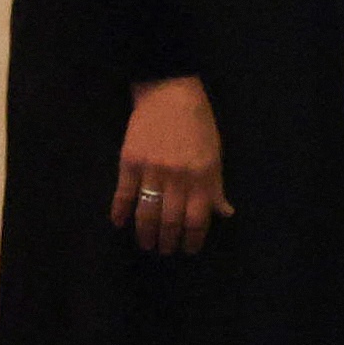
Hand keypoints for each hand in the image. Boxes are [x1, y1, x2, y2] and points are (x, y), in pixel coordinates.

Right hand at [114, 77, 231, 254]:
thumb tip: (224, 212)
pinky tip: (119, 223)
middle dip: (168, 241)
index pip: (198, 219)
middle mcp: (178, 178)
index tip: (188, 249)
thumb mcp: (215, 155)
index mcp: (202, 177)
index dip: (193, 239)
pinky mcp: (129, 162)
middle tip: (165, 250)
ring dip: (145, 234)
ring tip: (146, 244)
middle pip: (170, 221)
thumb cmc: (198, 124)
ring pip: (147, 213)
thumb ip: (216, 186)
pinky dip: (120, 211)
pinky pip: (123, 194)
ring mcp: (152, 171)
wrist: (169, 94)